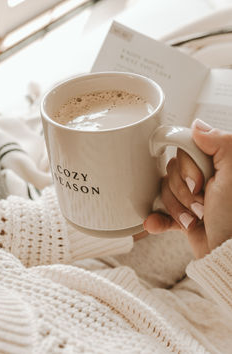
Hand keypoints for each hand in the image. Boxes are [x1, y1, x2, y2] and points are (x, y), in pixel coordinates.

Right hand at [144, 119, 231, 257]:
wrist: (228, 252)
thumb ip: (220, 142)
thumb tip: (197, 126)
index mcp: (214, 163)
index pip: (183, 150)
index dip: (186, 168)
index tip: (199, 182)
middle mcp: (202, 176)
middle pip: (171, 171)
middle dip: (184, 191)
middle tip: (203, 204)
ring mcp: (190, 195)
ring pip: (164, 190)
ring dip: (178, 208)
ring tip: (197, 218)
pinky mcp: (182, 213)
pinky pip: (160, 211)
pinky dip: (158, 219)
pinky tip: (154, 222)